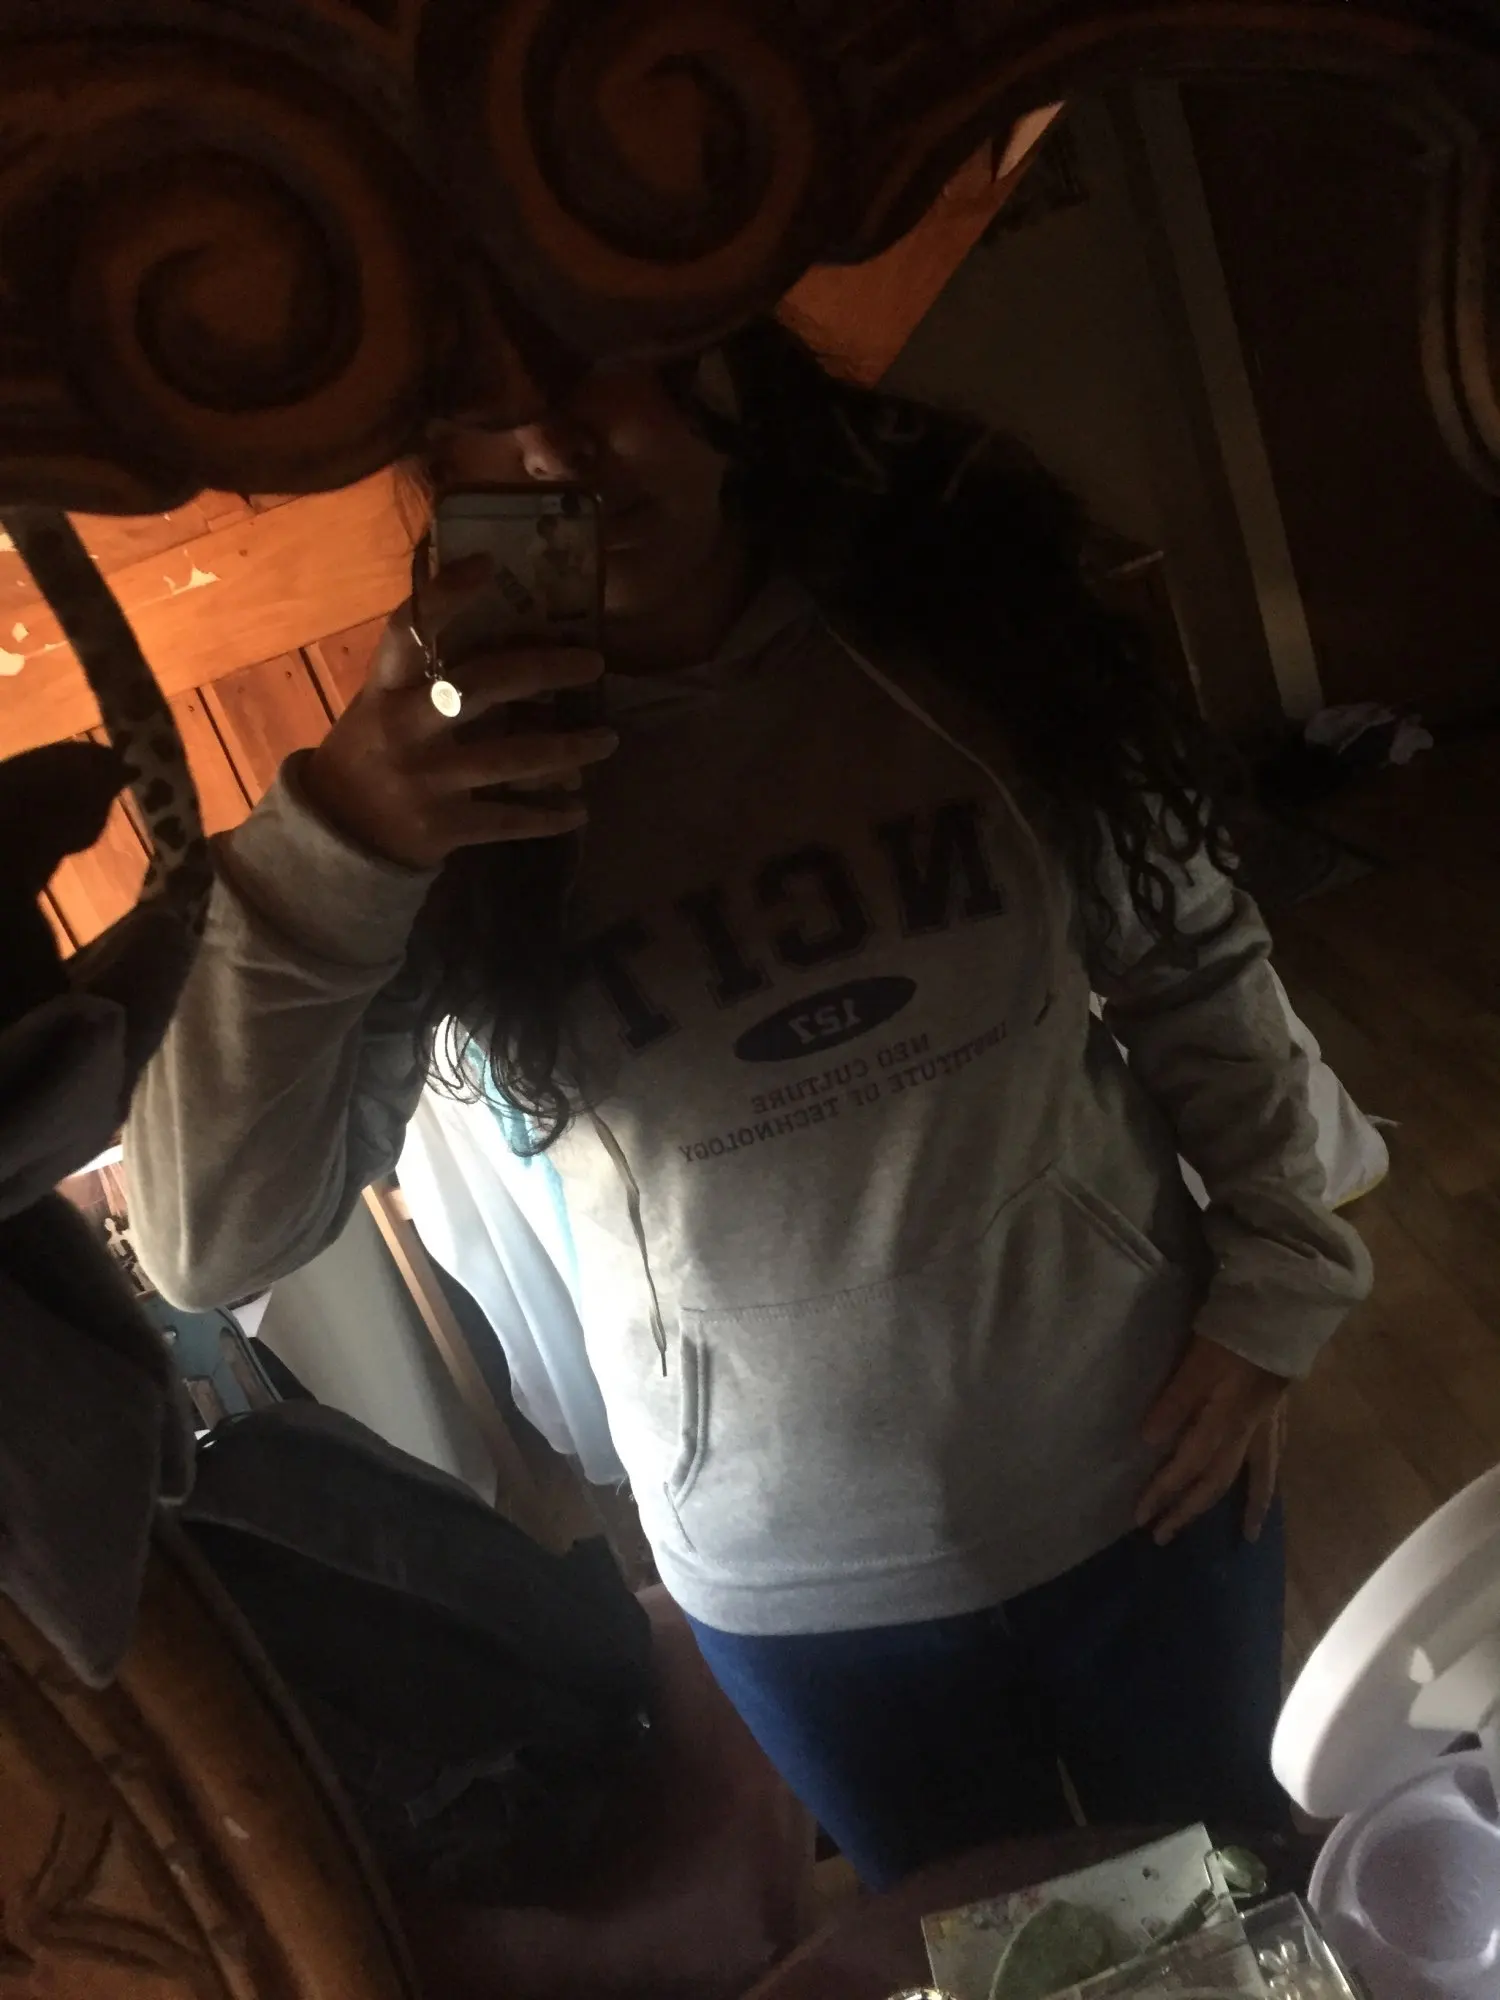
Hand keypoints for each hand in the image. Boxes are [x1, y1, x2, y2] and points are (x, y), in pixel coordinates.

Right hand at [303, 555, 617, 869]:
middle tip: (593, 663)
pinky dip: (549, 816)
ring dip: (568, 749)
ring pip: (511, 758)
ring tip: (608, 740)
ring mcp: (423, 780)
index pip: (406, 632)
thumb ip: (428, 676)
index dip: (444, 595)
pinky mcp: (442, 827)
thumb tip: (510, 633)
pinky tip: (579, 810)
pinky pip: (508, 818)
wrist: (336, 837)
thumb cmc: (371, 756)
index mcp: (383, 690)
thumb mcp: (382, 707)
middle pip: (481, 686)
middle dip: (544, 670)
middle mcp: (402, 729)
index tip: (489, 565)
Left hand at [1137, 1335, 1288, 1545]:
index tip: (1141, 1518)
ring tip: (1249, 1534)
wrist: (1284, 1313)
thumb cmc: (1235, 1335)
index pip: (1187, 1468)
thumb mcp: (1197, 1365)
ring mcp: (1268, 1420)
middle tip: (1168, 1537)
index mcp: (1224, 1423)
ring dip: (1251, 1504)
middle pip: (1218, 1480)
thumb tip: (1149, 1442)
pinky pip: (1276, 1452)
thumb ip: (1175, 1402)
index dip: (1163, 1493)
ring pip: (1259, 1473)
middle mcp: (1248, 1430)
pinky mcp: (1280, 1405)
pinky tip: (1270, 1475)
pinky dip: (1271, 1472)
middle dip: (1191, 1510)